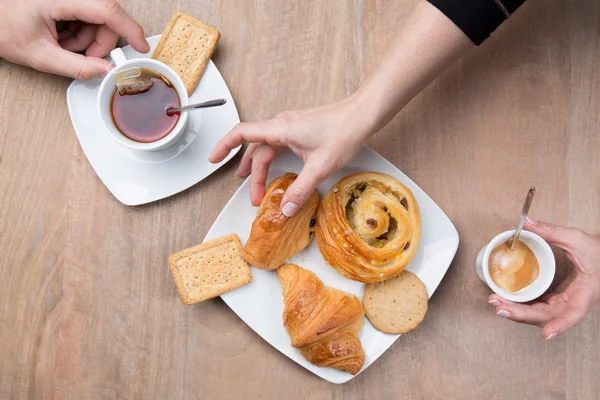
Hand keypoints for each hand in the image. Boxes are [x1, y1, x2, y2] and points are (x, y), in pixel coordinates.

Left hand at [0, 0, 148, 78]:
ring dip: (87, 40)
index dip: (129, 29)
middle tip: (83, 57)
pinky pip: (88, 17)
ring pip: (98, 20)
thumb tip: (105, 72)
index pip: (107, 10)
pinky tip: (63, 37)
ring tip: (63, 45)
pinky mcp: (70, 1)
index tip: (142, 47)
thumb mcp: (40, 55)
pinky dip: (80, 33)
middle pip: (106, 17)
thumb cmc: (3, 27)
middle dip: (99, 42)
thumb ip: (76, 67)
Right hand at [209, 96, 374, 215]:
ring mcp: (290, 126)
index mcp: (280, 129)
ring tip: (256, 186)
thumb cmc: (344, 131)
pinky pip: (278, 145)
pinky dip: (273, 160)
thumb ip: (300, 190)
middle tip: (253, 197)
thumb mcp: (320, 167)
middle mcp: (282, 124)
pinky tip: (277, 171)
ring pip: (267, 148)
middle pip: (256, 149)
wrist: (363, 114)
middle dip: (251, 174)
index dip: (224, 146)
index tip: (213, 159)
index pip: (242, 133)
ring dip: (261, 168)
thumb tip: (285, 209)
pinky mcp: (299, 129)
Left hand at [489, 218, 599, 338]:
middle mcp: (575, 302)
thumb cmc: (597, 252)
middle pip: (547, 317)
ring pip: (540, 315)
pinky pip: (538, 307)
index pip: (574, 314)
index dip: (560, 325)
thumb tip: (527, 222)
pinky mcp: (557, 300)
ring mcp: (565, 303)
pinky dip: (521, 306)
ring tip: (496, 303)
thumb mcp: (576, 239)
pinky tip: (505, 301)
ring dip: (517, 312)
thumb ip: (551, 231)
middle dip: (521, 314)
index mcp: (586, 292)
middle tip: (499, 307)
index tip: (547, 334)